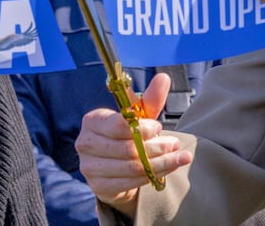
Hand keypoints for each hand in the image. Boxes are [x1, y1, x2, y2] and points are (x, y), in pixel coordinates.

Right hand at [75, 73, 193, 214]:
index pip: (119, 125)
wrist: (117, 163)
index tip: (159, 127)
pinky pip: (130, 183)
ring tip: (178, 157)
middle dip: (157, 147)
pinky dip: (152, 176)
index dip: (143, 128)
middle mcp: (85, 143)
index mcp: (93, 120)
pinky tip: (167, 169)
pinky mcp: (98, 186)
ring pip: (132, 167)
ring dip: (160, 163)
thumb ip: (151, 98)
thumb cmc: (128, 132)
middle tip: (175, 144)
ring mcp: (89, 167)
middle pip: (127, 149)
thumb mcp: (139, 114)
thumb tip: (163, 78)